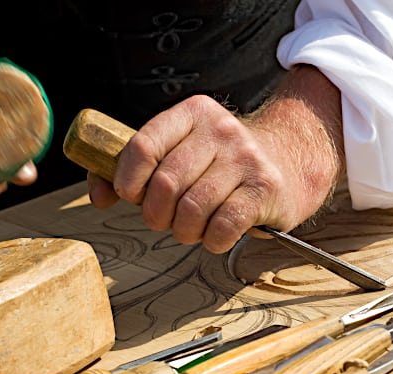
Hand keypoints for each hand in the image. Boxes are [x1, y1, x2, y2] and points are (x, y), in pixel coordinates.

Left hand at [88, 65, 344, 253]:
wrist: (293, 159)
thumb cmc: (227, 162)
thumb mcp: (186, 147)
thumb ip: (140, 165)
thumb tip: (99, 194)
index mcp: (194, 114)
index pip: (143, 146)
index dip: (127, 180)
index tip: (132, 196)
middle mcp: (221, 131)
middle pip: (166, 184)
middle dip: (157, 215)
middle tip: (165, 221)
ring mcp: (246, 160)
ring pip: (192, 210)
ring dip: (185, 231)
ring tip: (192, 230)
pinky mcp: (265, 190)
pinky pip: (223, 226)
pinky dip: (212, 240)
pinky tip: (216, 235)